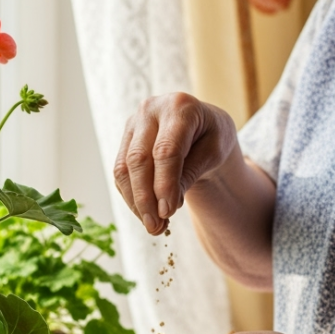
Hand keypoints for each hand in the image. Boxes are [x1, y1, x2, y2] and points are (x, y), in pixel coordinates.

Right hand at [114, 93, 239, 234]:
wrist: (202, 126)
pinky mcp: (125, 138)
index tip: (168, 212)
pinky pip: (121, 172)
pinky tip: (146, 213)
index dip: (164, 184)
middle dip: (145, 197)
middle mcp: (151, 109)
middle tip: (156, 227)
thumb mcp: (214, 153)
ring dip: (136, 201)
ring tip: (153, 226)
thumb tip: (166, 207)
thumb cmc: (213, 137)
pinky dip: (131, 196)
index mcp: (180, 106)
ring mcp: (134, 123)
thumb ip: (191, 174)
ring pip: (124, 168)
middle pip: (139, 159)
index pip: (166, 150)